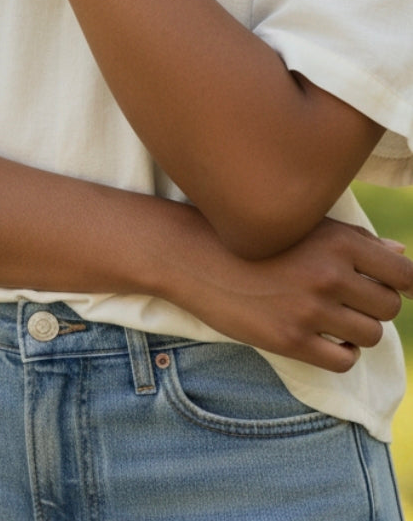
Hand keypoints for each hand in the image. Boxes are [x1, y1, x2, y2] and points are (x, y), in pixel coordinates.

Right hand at [178, 216, 411, 371]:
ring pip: (370, 335)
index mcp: (338, 240)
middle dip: (374, 305)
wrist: (195, 255)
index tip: (396, 288)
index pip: (403, 275)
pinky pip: (344, 360)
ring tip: (331, 317)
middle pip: (389, 306)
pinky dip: (341, 352)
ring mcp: (310, 309)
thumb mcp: (303, 226)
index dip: (406, 285)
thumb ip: (354, 241)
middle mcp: (329, 274)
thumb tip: (400, 255)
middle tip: (346, 299)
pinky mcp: (291, 340)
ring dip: (357, 329)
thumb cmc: (253, 236)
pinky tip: (323, 338)